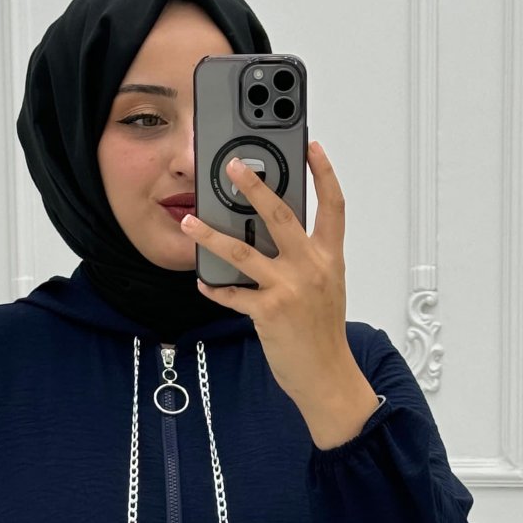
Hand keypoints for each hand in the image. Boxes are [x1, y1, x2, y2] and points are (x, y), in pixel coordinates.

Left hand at [181, 143, 373, 422]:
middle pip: (280, 215)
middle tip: (233, 166)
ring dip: (211, 235)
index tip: (311, 147)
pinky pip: (233, 294)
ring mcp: (289, 288)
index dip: (323, 173)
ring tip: (190, 222)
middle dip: (254, 185)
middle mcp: (310, 267)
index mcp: (329, 258)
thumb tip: (279, 238)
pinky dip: (215, 288)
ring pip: (243, 251)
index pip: (332, 206)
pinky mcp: (268, 311)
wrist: (326, 375)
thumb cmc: (324, 335)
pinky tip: (202, 281)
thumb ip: (309, 259)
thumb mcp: (327, 288)